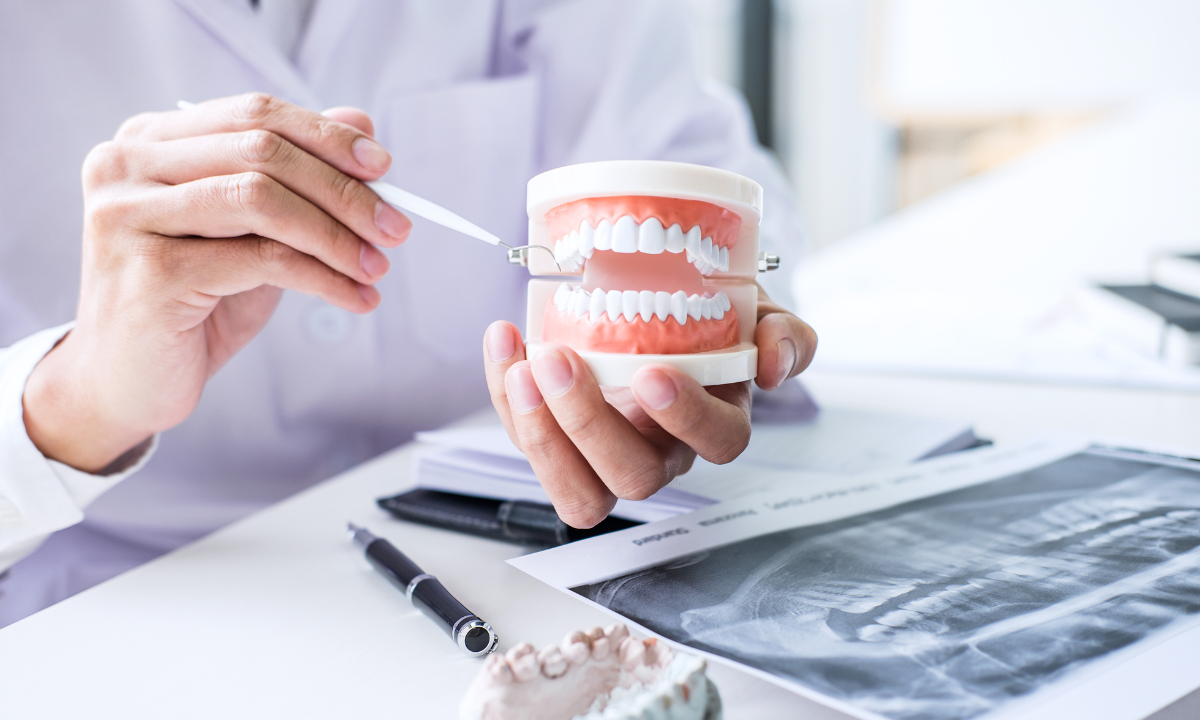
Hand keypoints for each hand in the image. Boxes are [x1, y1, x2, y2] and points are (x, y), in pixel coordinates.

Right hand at [23, 94, 411, 472]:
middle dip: (344, 191)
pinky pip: (261, 260)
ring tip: (377, 267)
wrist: (125, 382)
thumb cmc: (190, 302)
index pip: (254, 115)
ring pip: (262, 200)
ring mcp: (130, 215)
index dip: (326, 136)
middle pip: (263, 152)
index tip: (384, 168)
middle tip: (396, 227)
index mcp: (148, 141)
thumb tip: (363, 124)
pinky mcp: (150, 271)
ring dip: (337, 235)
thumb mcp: (251, 232)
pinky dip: (323, 278)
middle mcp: (127, 166)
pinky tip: (355, 298)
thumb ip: (296, 178)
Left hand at [483, 286, 815, 527]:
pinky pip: (531, 446)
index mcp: (717, 420)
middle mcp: (664, 452)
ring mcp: (607, 458)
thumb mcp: (754, 310)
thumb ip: (783, 332)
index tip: (652, 373)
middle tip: (560, 361)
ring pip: (578, 490)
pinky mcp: (560, 448)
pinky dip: (506, 400)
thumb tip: (774, 360)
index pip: (718, 441)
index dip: (686, 417)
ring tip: (522, 367)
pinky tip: (504, 343)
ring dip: (540, 434)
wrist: (657, 302)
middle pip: (634, 476)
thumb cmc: (708, 317)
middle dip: (591, 424)